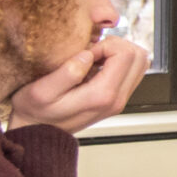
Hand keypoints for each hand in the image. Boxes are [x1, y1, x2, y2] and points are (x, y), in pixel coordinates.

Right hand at [6, 34, 147, 133]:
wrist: (38, 132)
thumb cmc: (36, 112)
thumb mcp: (41, 91)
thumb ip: (67, 72)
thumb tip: (88, 54)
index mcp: (102, 95)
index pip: (126, 54)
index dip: (106, 44)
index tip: (86, 52)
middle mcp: (117, 99)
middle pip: (140, 57)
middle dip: (117, 45)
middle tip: (93, 51)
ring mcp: (120, 100)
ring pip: (140, 64)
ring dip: (119, 53)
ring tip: (95, 57)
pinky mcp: (117, 98)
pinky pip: (132, 72)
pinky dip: (119, 62)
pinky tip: (97, 64)